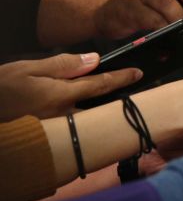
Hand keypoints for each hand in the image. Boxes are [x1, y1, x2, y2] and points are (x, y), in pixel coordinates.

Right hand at [0, 52, 139, 120]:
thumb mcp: (26, 69)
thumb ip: (62, 65)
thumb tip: (93, 60)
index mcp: (61, 95)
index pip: (100, 85)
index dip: (121, 78)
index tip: (138, 73)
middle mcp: (64, 115)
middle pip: (99, 108)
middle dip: (116, 101)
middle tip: (133, 94)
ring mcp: (58, 131)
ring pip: (88, 121)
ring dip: (101, 114)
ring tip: (113, 105)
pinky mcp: (50, 140)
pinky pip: (74, 132)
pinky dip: (85, 125)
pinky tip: (85, 119)